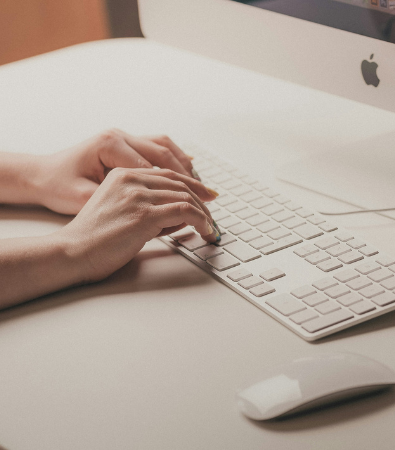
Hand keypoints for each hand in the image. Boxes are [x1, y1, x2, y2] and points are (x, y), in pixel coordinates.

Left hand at [34, 129, 204, 214]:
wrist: (41, 174)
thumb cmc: (58, 186)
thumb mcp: (84, 198)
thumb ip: (120, 202)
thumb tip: (151, 212)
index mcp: (110, 145)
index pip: (154, 168)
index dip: (177, 189)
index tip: (193, 206)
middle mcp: (119, 135)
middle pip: (165, 154)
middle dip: (190, 177)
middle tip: (210, 196)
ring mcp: (124, 136)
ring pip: (166, 146)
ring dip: (187, 166)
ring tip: (203, 186)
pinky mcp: (127, 142)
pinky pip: (159, 146)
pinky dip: (177, 158)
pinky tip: (190, 171)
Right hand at [54, 167, 218, 282]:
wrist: (73, 252)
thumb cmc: (94, 239)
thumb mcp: (122, 211)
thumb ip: (149, 207)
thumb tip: (182, 215)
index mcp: (123, 175)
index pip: (168, 174)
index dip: (192, 184)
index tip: (207, 195)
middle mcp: (131, 180)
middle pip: (179, 183)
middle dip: (202, 199)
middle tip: (213, 215)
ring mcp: (138, 196)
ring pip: (185, 196)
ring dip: (203, 213)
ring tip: (210, 228)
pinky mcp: (144, 214)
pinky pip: (184, 211)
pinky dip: (200, 220)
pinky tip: (205, 230)